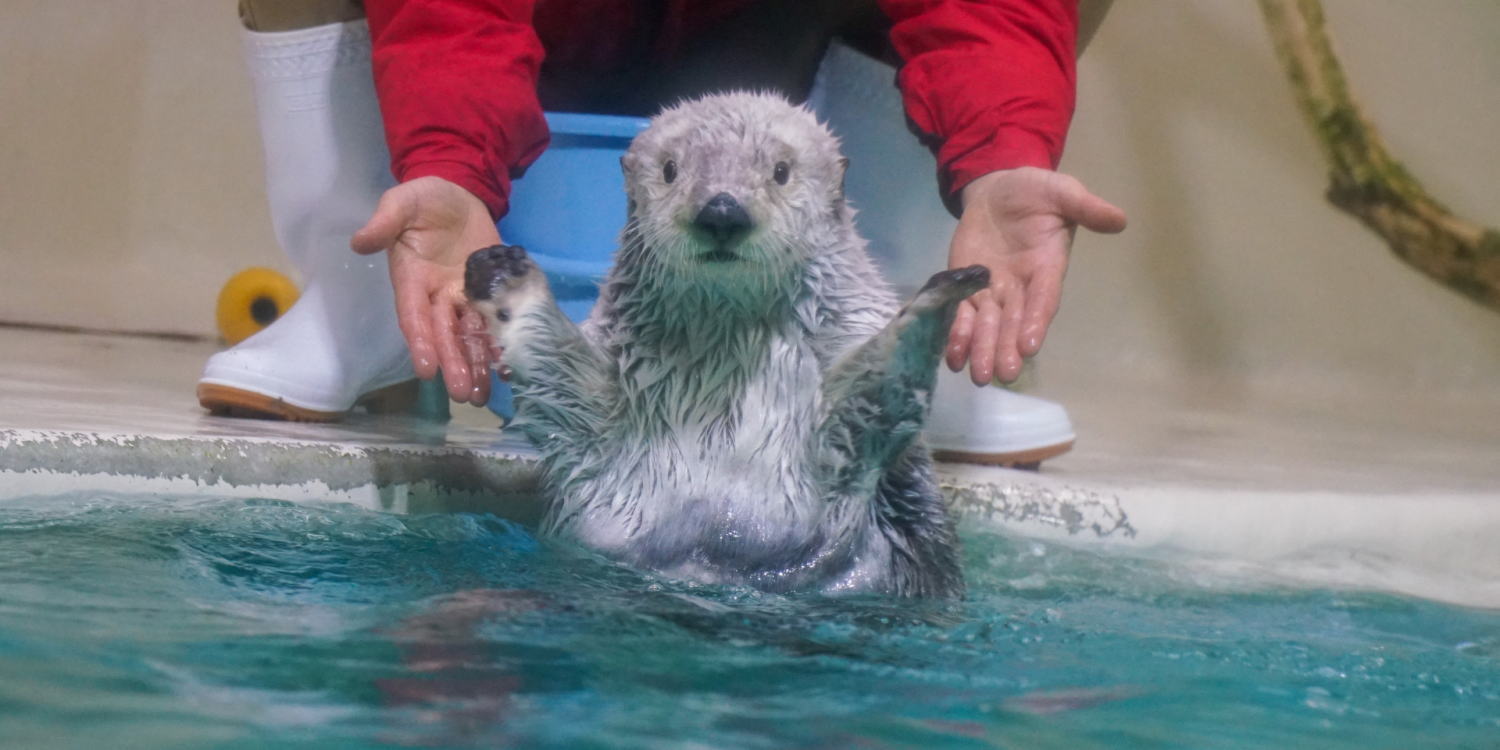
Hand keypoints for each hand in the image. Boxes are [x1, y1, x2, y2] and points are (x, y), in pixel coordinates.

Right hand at [351, 176, 500, 405]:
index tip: (426, 370)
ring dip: (475, 365)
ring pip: (468, 336)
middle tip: (463, 395)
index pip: (414, 316)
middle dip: (453, 364)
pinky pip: (492, 322)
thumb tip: (360, 241)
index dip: (421, 342)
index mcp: (411, 279)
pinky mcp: (486, 292)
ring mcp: (462, 297)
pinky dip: (498, 345)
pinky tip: (506, 369)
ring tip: (482, 396)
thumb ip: (385, 221)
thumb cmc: (425, 199)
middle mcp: (436, 295)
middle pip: (444, 335)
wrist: (460, 192)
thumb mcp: (403, 202)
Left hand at [945, 167, 1126, 384]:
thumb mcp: (1062, 191)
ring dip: (982, 349)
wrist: (997, 189)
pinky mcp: (967, 287)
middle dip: (1007, 347)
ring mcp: (993, 290)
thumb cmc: (1035, 192)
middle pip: (1014, 322)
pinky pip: (962, 315)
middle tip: (1003, 374)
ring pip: (988, 325)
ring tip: (976, 375)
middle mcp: (1021, 286)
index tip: (1029, 345)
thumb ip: (1085, 207)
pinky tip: (952, 357)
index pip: (1043, 298)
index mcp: (1047, 267)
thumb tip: (1119, 220)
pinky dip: (957, 335)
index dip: (1036, 320)